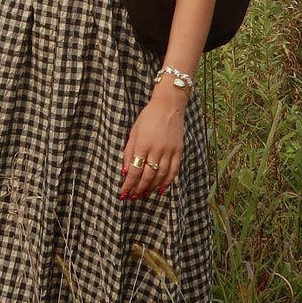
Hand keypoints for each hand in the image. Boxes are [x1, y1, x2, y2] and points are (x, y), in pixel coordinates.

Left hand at [120, 85, 185, 199]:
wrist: (169, 105)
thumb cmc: (148, 117)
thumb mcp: (133, 132)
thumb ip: (129, 152)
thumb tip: (125, 171)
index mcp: (143, 144)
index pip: (135, 170)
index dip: (129, 184)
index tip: (123, 193)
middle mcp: (157, 149)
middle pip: (148, 175)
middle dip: (139, 188)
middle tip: (133, 197)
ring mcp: (169, 151)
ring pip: (161, 176)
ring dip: (152, 187)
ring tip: (144, 194)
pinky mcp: (179, 151)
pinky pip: (174, 170)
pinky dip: (167, 182)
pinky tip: (161, 189)